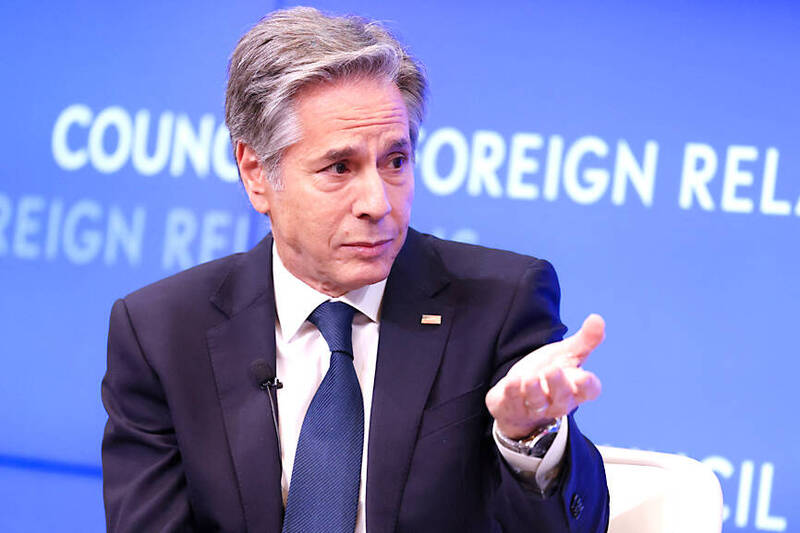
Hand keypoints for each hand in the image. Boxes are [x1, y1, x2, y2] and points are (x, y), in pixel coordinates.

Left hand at [485, 314, 604, 438]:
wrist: (521, 395)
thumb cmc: (550, 373)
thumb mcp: (566, 354)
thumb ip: (584, 340)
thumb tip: (598, 318)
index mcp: (575, 388)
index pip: (588, 391)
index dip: (587, 385)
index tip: (584, 378)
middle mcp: (557, 402)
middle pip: (562, 398)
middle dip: (557, 385)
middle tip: (552, 370)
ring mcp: (534, 409)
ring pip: (537, 403)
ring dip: (533, 391)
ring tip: (530, 378)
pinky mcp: (512, 408)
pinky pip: (512, 403)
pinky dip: (512, 393)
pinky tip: (511, 382)